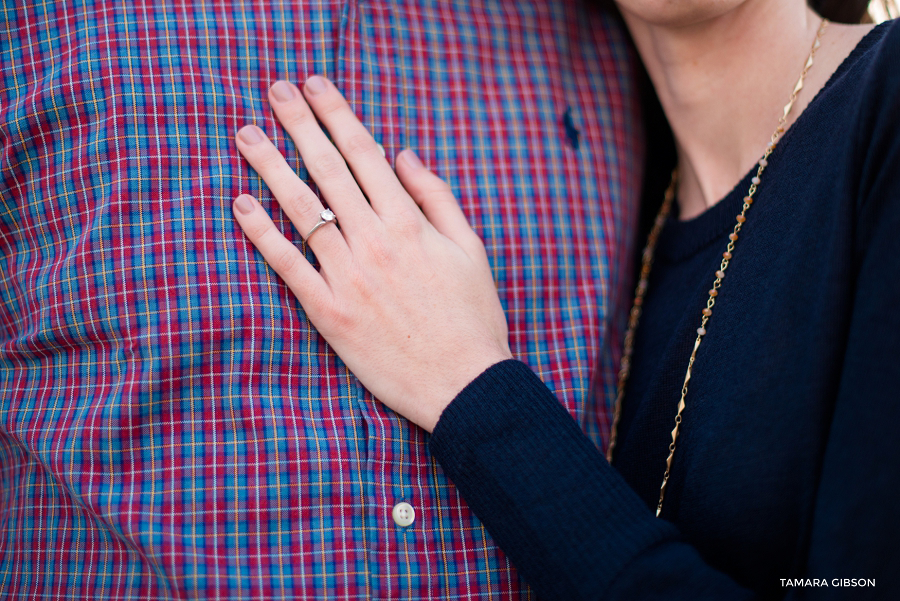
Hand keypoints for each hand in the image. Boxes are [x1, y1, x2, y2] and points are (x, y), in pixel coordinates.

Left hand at [232, 77, 511, 431]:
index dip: (337, 114)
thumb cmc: (473, 316)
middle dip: (299, 124)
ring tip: (247, 134)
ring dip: (271, 166)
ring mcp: (347, 276)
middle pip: (328, 170)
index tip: (316, 85)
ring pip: (302, 209)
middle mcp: (374, 241)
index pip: (365, 154)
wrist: (463, 384)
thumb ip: (437, 197)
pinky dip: (262, 234)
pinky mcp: (328, 312)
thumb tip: (403, 155)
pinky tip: (241, 205)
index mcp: (410, 223)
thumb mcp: (471, 249)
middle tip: (275, 90)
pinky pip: (288, 265)